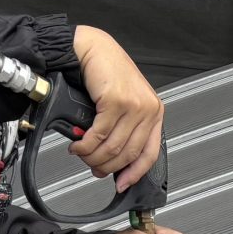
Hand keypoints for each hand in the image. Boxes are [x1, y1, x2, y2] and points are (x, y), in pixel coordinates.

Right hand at [69, 25, 164, 192]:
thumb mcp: (124, 104)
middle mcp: (148, 109)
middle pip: (128, 154)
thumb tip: (112, 162)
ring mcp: (134, 105)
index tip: (121, 184)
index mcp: (154, 112)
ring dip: (92, 157)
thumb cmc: (107, 73)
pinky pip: (99, 135)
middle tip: (92, 167)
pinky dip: (85, 145)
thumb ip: (123, 131)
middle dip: (106, 166)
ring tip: (81, 154)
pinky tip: (78, 145)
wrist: (92, 49)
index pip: (150, 154)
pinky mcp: (116, 101)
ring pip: (112, 147)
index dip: (134, 174)